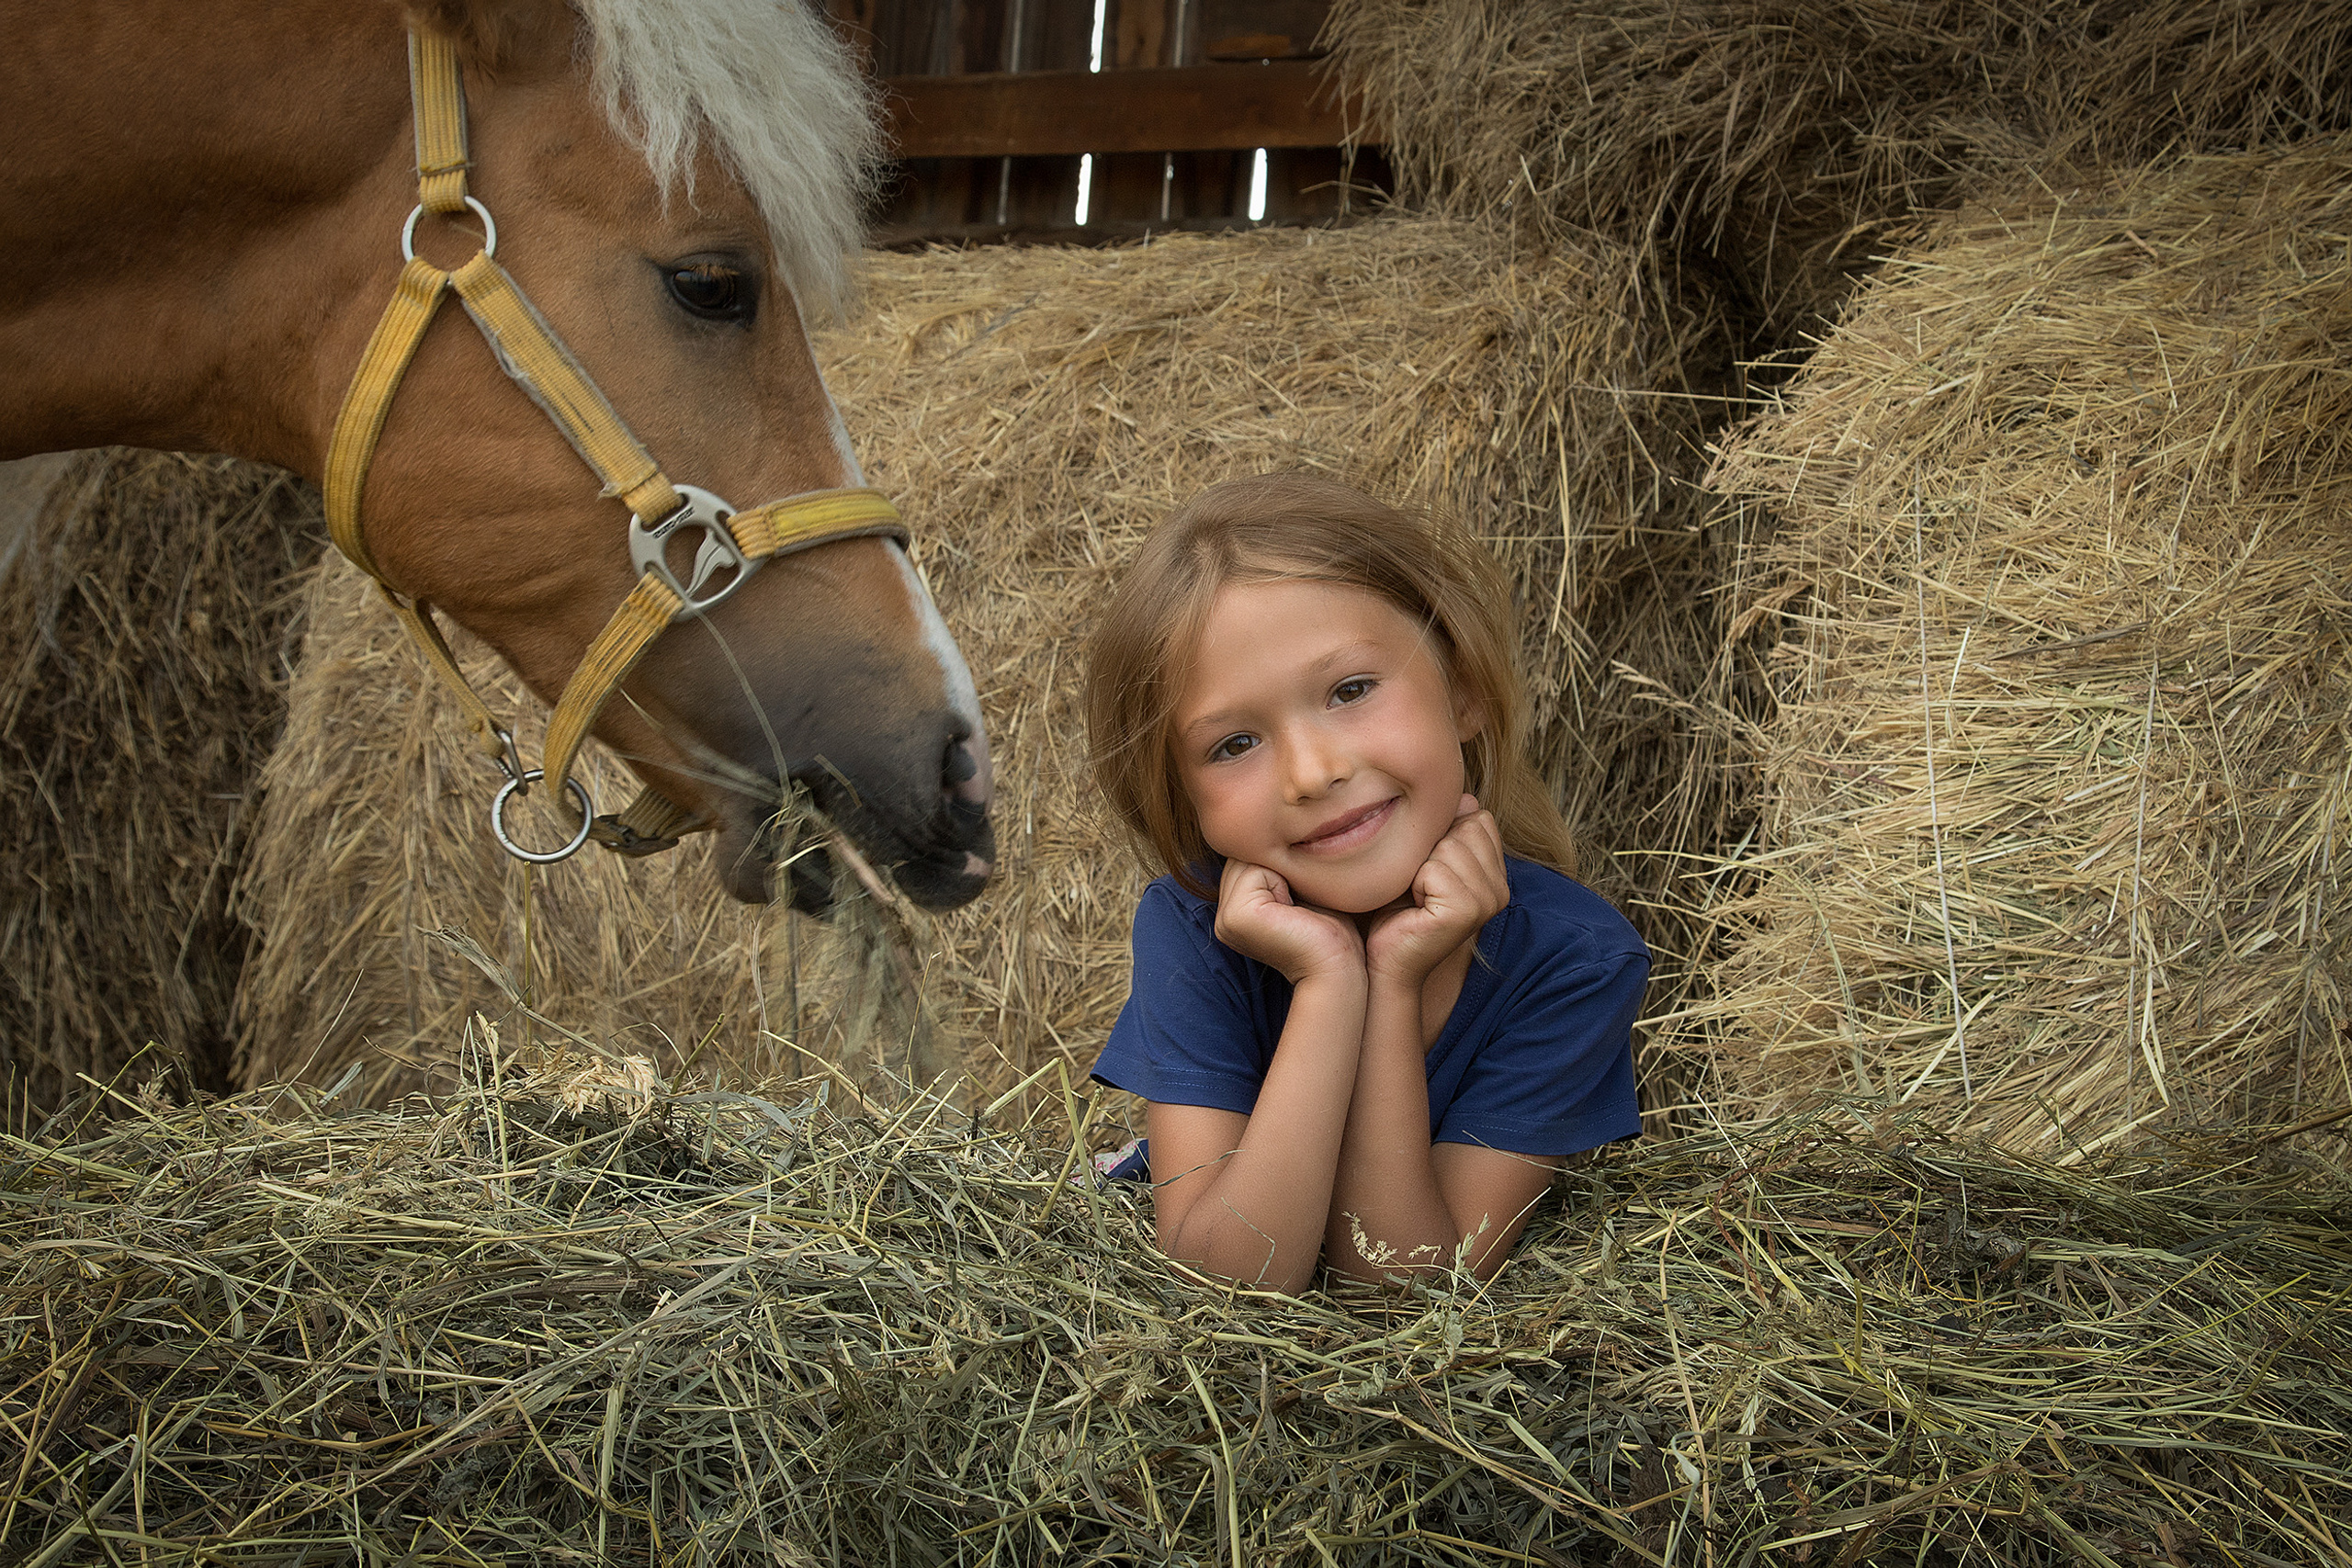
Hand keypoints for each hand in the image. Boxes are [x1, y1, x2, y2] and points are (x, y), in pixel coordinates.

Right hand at [1213, 858, 1365, 985]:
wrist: (1338, 967)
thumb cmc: (1330, 930)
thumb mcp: (1300, 890)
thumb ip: (1280, 868)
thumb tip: (1276, 825)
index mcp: (1235, 912)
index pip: (1248, 858)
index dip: (1280, 864)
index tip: (1302, 895)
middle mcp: (1223, 917)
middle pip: (1245, 855)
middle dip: (1278, 866)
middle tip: (1301, 901)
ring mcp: (1225, 919)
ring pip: (1249, 859)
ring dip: (1282, 872)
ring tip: (1298, 906)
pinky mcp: (1236, 917)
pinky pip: (1255, 869)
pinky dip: (1282, 880)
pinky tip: (1294, 909)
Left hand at [1364, 796, 1507, 986]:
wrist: (1386, 960)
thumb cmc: (1398, 910)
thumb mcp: (1424, 861)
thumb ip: (1446, 831)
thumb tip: (1466, 798)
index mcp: (1496, 874)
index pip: (1477, 818)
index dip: (1441, 836)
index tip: (1427, 871)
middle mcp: (1501, 888)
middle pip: (1464, 827)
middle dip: (1430, 849)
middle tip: (1419, 886)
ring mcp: (1488, 900)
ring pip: (1448, 845)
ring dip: (1419, 867)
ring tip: (1416, 896)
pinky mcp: (1467, 911)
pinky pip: (1434, 869)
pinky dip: (1414, 882)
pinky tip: (1414, 906)